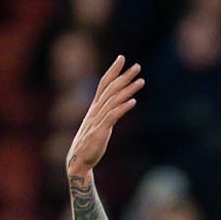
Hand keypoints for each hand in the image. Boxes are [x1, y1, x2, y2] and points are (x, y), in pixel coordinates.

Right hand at [66, 55, 144, 177]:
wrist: (78, 161)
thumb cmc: (90, 144)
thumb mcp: (99, 125)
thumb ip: (108, 113)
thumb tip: (120, 105)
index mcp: (95, 107)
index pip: (104, 84)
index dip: (113, 70)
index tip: (121, 58)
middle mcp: (96, 110)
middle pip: (111, 89)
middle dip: (124, 76)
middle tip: (137, 66)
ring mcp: (98, 120)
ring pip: (114, 100)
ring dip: (128, 90)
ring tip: (141, 81)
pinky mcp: (100, 131)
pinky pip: (112, 116)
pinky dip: (123, 108)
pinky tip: (133, 102)